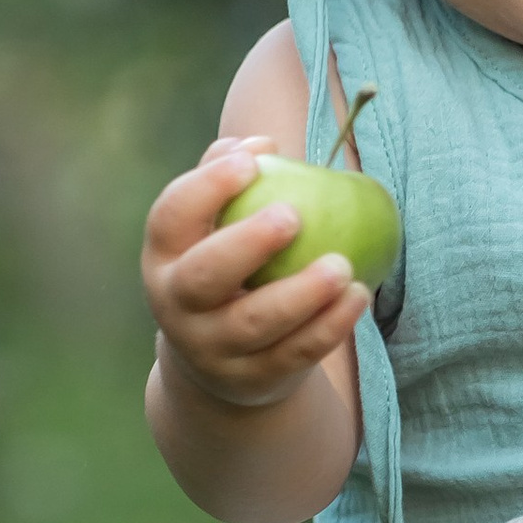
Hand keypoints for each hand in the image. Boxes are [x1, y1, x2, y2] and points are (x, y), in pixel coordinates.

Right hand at [142, 136, 368, 410]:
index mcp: (164, 257)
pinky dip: (329, 326)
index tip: (250, 162)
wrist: (221, 362)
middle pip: (203, 276)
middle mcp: (177, 305)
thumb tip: (261, 143)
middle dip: (246, 244)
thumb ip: (230, 181)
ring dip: (302, 295)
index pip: (171, 218)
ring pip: (254, 323)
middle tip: (292, 216)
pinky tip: (359, 295)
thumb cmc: (228, 267)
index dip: (205, 188)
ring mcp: (212, 348)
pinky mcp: (253, 379)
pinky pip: (294, 353)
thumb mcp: (216, 229)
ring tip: (343, 266)